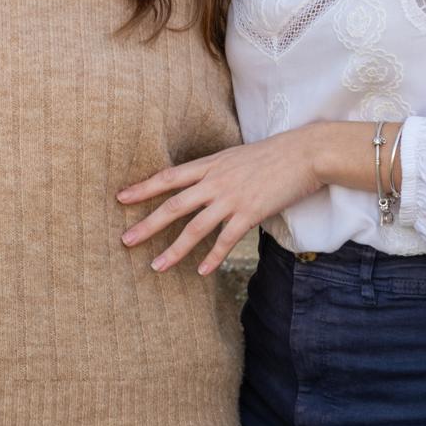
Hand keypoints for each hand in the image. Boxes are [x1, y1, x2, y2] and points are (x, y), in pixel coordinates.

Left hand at [116, 129, 324, 275]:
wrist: (305, 153)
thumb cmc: (273, 154)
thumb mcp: (236, 156)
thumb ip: (216, 170)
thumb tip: (202, 184)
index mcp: (210, 164)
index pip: (169, 177)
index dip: (143, 187)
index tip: (121, 198)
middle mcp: (215, 181)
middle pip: (173, 205)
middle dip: (147, 224)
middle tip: (125, 240)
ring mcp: (232, 198)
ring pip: (195, 227)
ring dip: (174, 250)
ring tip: (157, 267)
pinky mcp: (251, 213)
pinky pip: (226, 239)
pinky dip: (213, 257)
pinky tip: (201, 272)